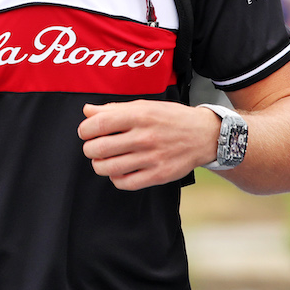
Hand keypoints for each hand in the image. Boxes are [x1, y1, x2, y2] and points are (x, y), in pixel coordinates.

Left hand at [78, 100, 217, 189]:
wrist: (204, 135)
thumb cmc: (171, 118)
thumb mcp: (145, 106)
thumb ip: (114, 109)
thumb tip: (87, 111)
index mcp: (140, 115)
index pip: (98, 124)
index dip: (85, 130)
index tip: (86, 132)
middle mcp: (145, 137)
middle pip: (99, 148)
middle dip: (89, 149)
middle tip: (94, 147)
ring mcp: (152, 158)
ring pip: (109, 168)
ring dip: (99, 165)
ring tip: (103, 160)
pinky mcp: (158, 175)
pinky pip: (125, 183)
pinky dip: (116, 178)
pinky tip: (119, 171)